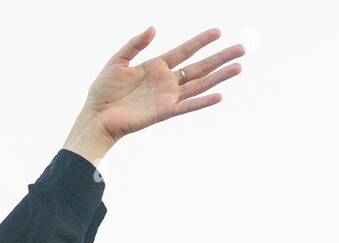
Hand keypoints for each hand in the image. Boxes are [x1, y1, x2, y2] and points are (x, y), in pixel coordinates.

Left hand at [63, 26, 244, 164]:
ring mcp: (167, 97)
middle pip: (199, 67)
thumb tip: (153, 28)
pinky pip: (187, 106)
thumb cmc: (103, 91)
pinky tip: (219, 95)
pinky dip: (202, 101)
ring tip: (238, 67)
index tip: (218, 31)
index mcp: (156, 67)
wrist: (96, 117)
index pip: (185, 51)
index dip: (201, 41)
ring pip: (199, 85)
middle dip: (220, 58)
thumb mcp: (117, 62)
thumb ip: (135, 45)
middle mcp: (166, 81)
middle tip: (242, 49)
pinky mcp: (163, 112)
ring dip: (219, 77)